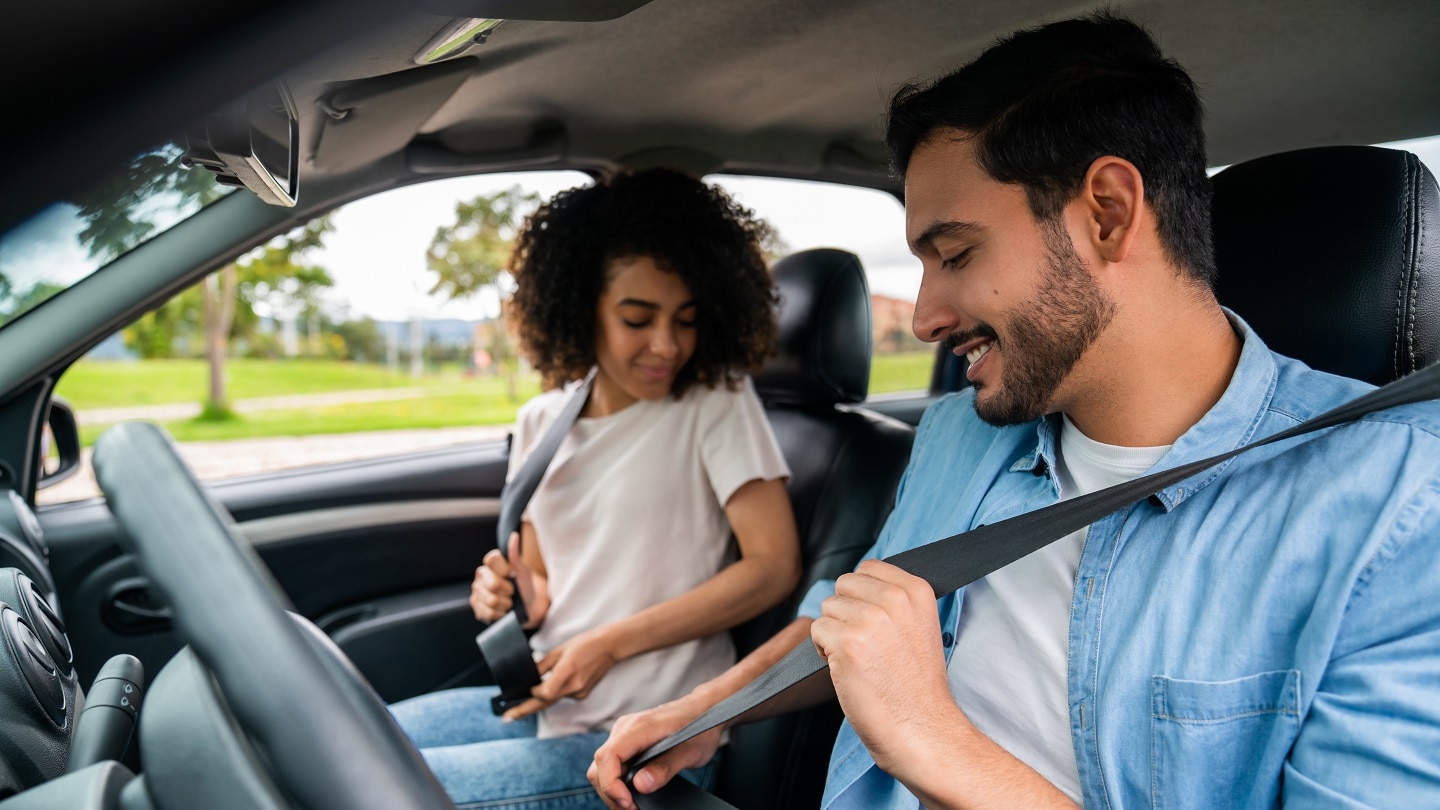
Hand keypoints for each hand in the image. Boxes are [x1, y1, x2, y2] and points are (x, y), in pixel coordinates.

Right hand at [470, 532, 549, 626]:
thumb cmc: (526, 586)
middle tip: (513, 592)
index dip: (503, 569)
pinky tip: (503, 611)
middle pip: (493, 584)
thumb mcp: (523, 571)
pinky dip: (500, 614)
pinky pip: (488, 612)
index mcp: (491, 564)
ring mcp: (477, 592)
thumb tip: (514, 536)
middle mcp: (481, 576)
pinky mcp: (476, 607)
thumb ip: (515, 555)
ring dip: (505, 604)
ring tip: (509, 602)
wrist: (529, 607)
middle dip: (508, 590)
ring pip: (491, 600)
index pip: (491, 559)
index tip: (512, 574)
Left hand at [502, 626, 617, 720]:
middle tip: (507, 718)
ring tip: (553, 677)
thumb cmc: (583, 644)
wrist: (608, 647)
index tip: (524, 689)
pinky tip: (567, 676)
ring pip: (554, 698)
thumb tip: (527, 678)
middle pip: (544, 702)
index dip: (532, 692)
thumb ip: (542, 666)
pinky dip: (558, 690)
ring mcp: (580, 693)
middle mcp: (574, 686)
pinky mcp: (583, 695)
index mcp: (567, 672)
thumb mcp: (558, 651)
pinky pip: (564, 696)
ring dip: (545, 694)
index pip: (544, 693)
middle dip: (524, 710)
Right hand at [588, 697, 723, 809]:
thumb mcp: (690, 751)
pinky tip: (632, 792)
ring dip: (612, 788)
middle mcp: (625, 728)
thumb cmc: (700, 727)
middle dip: (611, 792)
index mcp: (639, 727)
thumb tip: (640, 785)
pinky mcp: (626, 740)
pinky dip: (617, 781)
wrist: (704, 711)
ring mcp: (624, 733)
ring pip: (602, 766)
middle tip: (633, 809)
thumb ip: (665, 768)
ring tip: (633, 804)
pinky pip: (612, 763)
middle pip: (600, 765)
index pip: (608, 757)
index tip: (628, 802)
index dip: (611, 784)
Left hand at [810, 559, 960, 771]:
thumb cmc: (916, 686)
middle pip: (844, 584)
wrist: (921, 728)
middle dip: (845, 611)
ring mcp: (870, 620)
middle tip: (865, 643)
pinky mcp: (847, 644)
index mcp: (916, 590)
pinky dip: (824, 651)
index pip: (869, 567)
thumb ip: (893, 599)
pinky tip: (847, 669)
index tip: (873, 621)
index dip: (862, 595)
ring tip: (859, 659)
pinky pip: (817, 631)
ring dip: (834, 633)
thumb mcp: (920, 626)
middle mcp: (894, 600)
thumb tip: (857, 584)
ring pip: (828, 608)